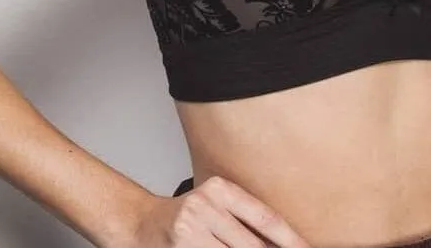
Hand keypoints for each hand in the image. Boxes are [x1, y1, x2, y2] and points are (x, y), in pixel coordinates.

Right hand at [125, 176, 313, 247]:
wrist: (140, 224)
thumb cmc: (187, 216)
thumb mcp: (217, 206)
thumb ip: (245, 221)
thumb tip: (282, 241)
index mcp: (221, 189)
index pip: (266, 217)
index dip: (290, 239)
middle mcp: (205, 205)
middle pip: (252, 244)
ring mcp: (190, 230)